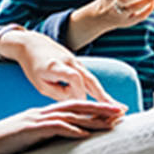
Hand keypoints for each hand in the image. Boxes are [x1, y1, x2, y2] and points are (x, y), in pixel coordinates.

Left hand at [0, 27, 115, 103]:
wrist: (33, 43)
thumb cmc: (34, 66)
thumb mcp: (40, 83)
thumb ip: (58, 94)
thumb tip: (77, 102)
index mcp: (56, 66)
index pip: (73, 78)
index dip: (78, 92)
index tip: (81, 106)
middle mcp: (70, 62)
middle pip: (89, 79)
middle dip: (103, 96)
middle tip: (116, 110)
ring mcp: (76, 62)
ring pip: (93, 80)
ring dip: (105, 96)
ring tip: (120, 109)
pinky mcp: (79, 64)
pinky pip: (90, 79)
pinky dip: (98, 92)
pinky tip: (108, 103)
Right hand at [0, 100, 125, 153]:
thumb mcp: (25, 142)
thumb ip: (42, 141)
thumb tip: (58, 149)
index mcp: (40, 116)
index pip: (72, 109)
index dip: (93, 110)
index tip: (112, 114)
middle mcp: (40, 114)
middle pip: (76, 107)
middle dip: (100, 109)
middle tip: (121, 112)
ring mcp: (34, 120)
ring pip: (70, 115)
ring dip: (92, 118)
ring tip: (112, 122)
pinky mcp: (28, 130)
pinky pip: (54, 128)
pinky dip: (71, 130)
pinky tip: (86, 134)